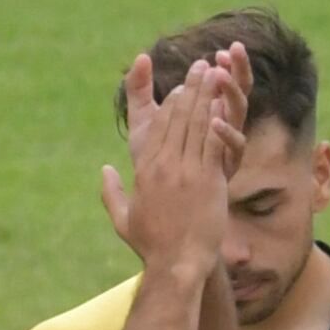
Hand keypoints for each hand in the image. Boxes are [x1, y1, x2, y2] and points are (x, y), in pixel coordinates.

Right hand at [103, 40, 240, 269]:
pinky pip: (213, 142)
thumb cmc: (152, 245)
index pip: (157, 128)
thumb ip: (111, 192)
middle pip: (177, 118)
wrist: (177, 263)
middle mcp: (164, 165)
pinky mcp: (208, 180)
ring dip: (205, 96)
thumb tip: (105, 170)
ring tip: (213, 73)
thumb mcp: (123, 219)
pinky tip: (224, 101)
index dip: (168, 104)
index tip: (178, 88)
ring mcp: (186, 171)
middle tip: (199, 66)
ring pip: (196, 124)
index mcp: (145, 170)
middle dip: (189, 89)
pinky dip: (217, 120)